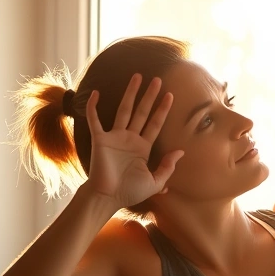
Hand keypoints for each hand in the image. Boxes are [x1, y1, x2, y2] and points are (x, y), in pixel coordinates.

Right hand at [84, 74, 183, 208]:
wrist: (107, 198)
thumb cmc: (129, 192)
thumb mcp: (155, 182)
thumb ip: (168, 167)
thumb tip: (181, 151)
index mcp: (143, 147)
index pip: (155, 124)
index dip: (163, 110)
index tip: (170, 95)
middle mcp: (130, 138)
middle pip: (142, 112)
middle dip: (150, 96)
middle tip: (157, 80)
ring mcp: (115, 137)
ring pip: (124, 110)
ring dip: (130, 93)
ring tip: (137, 77)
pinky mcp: (100, 139)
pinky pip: (95, 120)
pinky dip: (93, 107)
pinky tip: (96, 93)